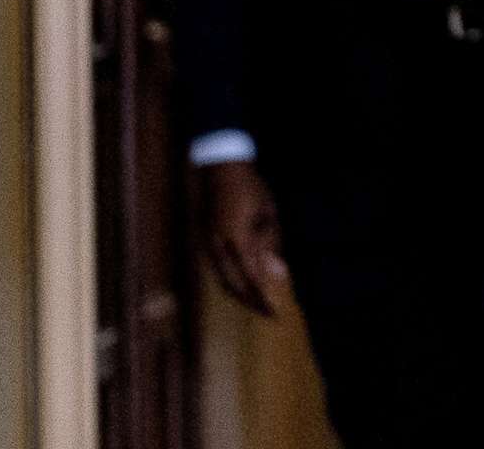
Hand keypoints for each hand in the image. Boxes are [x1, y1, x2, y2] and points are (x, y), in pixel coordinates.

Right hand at [198, 160, 289, 316]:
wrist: (219, 169)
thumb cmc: (250, 188)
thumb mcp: (267, 213)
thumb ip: (271, 244)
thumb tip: (278, 274)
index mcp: (236, 238)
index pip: (251, 277)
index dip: (263, 297)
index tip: (276, 313)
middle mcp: (216, 246)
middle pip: (232, 285)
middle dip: (251, 302)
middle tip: (270, 314)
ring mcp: (207, 245)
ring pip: (222, 280)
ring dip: (240, 294)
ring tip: (259, 303)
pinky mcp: (204, 243)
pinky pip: (218, 269)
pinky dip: (232, 281)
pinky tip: (245, 284)